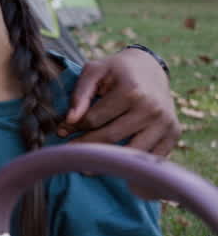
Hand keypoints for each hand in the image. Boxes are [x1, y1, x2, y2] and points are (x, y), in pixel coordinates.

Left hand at [61, 47, 178, 156]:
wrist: (150, 68)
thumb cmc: (116, 70)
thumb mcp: (94, 70)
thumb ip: (80, 93)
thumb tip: (69, 120)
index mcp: (131, 91)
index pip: (94, 119)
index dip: (74, 127)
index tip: (61, 132)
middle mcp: (152, 109)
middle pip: (110, 138)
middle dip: (86, 147)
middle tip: (70, 154)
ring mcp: (165, 123)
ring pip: (130, 153)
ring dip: (107, 162)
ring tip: (87, 167)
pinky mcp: (173, 134)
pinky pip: (150, 159)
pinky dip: (133, 166)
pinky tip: (114, 167)